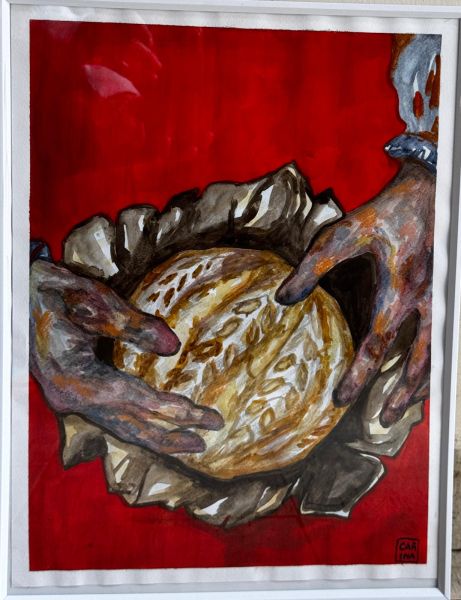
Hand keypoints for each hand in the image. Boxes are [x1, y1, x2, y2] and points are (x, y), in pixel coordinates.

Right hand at [30, 259, 223, 453]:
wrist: (15, 296)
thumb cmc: (51, 290)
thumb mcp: (92, 299)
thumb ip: (133, 324)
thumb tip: (173, 348)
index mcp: (74, 376)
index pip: (135, 401)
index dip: (173, 411)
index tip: (207, 419)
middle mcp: (71, 396)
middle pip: (128, 427)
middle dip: (170, 437)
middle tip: (206, 443)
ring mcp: (70, 398)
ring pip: (120, 426)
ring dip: (157, 435)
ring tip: (191, 443)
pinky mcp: (74, 392)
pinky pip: (112, 416)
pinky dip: (139, 423)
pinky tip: (159, 424)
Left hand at [276, 161, 433, 426]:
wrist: (429, 191)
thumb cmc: (384, 213)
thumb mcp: (344, 234)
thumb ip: (313, 267)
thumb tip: (283, 300)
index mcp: (399, 290)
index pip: (377, 345)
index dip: (359, 376)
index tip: (340, 400)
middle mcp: (425, 302)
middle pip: (419, 362)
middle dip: (400, 395)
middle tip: (381, 421)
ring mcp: (440, 300)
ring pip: (436, 355)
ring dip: (420, 385)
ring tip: (402, 407)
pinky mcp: (444, 296)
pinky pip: (442, 339)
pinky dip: (431, 363)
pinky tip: (418, 372)